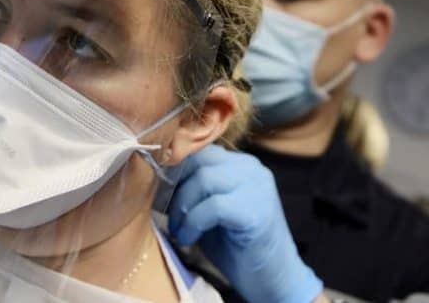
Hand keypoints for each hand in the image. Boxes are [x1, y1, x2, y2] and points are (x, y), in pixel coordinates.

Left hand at [169, 145, 322, 302]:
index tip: (158, 195)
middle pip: (198, 160)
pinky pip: (213, 206)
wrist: (272, 277)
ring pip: (204, 180)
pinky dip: (193, 223)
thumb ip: (193, 188)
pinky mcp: (255, 210)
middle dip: (174, 188)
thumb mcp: (209, 209)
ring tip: (179, 230)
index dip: (173, 171)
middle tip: (166, 213)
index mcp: (240, 163)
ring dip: (182, 208)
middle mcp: (251, 168)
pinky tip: (188, 238)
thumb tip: (156, 176)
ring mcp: (256, 187)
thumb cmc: (236, 246)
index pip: (199, 150)